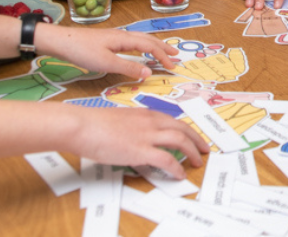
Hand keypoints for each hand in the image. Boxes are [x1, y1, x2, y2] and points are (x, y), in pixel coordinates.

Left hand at [36, 23, 181, 79]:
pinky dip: (142, 47)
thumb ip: (128, 68)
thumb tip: (148, 73)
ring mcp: (115, 37)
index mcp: (125, 39)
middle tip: (176, 56)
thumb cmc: (82, 51)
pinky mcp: (108, 41)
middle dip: (163, 47)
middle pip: (148, 40)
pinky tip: (139, 52)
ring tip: (163, 52)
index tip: (173, 66)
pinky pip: (132, 42)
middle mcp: (123, 35)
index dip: (163, 56)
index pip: (150, 46)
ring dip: (154, 46)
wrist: (61, 41)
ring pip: (141, 40)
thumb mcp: (106, 63)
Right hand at [67, 106, 208, 177]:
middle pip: (183, 128)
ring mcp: (147, 135)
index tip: (193, 138)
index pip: (174, 121)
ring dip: (192, 151)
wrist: (83, 126)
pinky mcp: (140, 150)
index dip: (187, 130)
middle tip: (205, 149)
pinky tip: (180, 174)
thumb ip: (135, 127)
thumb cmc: (95, 123)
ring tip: (198, 162)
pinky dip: (176, 167)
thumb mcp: (122, 120)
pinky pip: (166, 159)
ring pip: (180, 140)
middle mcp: (151, 122)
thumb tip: (139, 141)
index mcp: (146, 114)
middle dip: (197, 139)